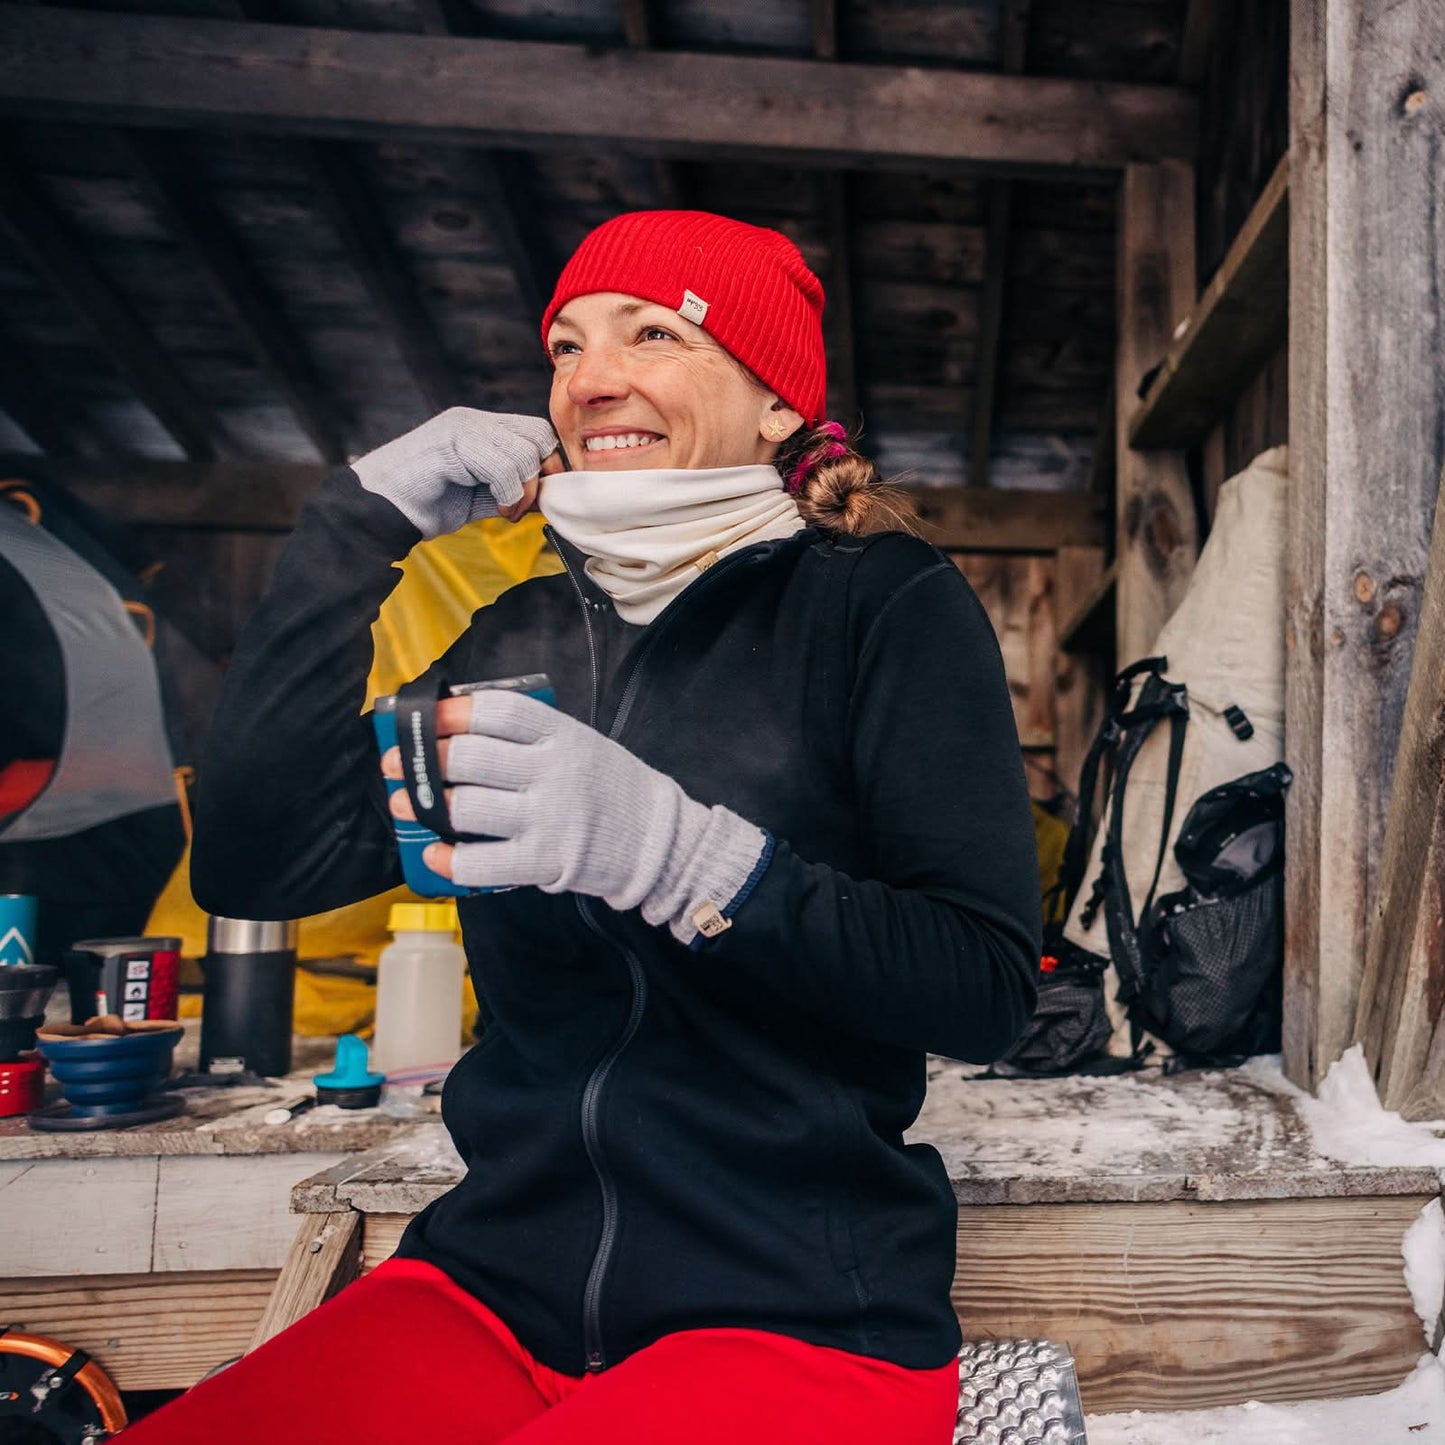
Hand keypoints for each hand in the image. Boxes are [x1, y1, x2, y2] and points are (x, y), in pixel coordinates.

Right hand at [351, 407, 562, 537]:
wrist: (380, 509)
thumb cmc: (427, 505)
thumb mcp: (481, 499)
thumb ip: (512, 492)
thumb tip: (549, 494)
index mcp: (481, 428)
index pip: (535, 431)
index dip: (548, 464)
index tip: (542, 497)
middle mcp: (473, 420)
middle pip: (536, 433)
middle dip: (541, 474)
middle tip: (526, 506)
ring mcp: (461, 426)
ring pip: (523, 450)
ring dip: (524, 490)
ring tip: (508, 512)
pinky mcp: (452, 441)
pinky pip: (502, 465)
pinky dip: (510, 494)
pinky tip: (499, 509)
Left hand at [381, 692, 770, 943]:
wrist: (655, 840)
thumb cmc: (606, 787)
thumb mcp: (579, 742)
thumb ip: (529, 734)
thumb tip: (453, 729)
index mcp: (561, 734)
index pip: (497, 711)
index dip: (451, 712)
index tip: (423, 718)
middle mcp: (553, 772)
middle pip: (470, 757)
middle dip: (422, 759)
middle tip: (397, 763)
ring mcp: (549, 818)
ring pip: (466, 807)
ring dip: (422, 806)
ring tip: (401, 804)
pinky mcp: (545, 862)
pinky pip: (482, 863)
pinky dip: (448, 859)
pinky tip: (431, 852)